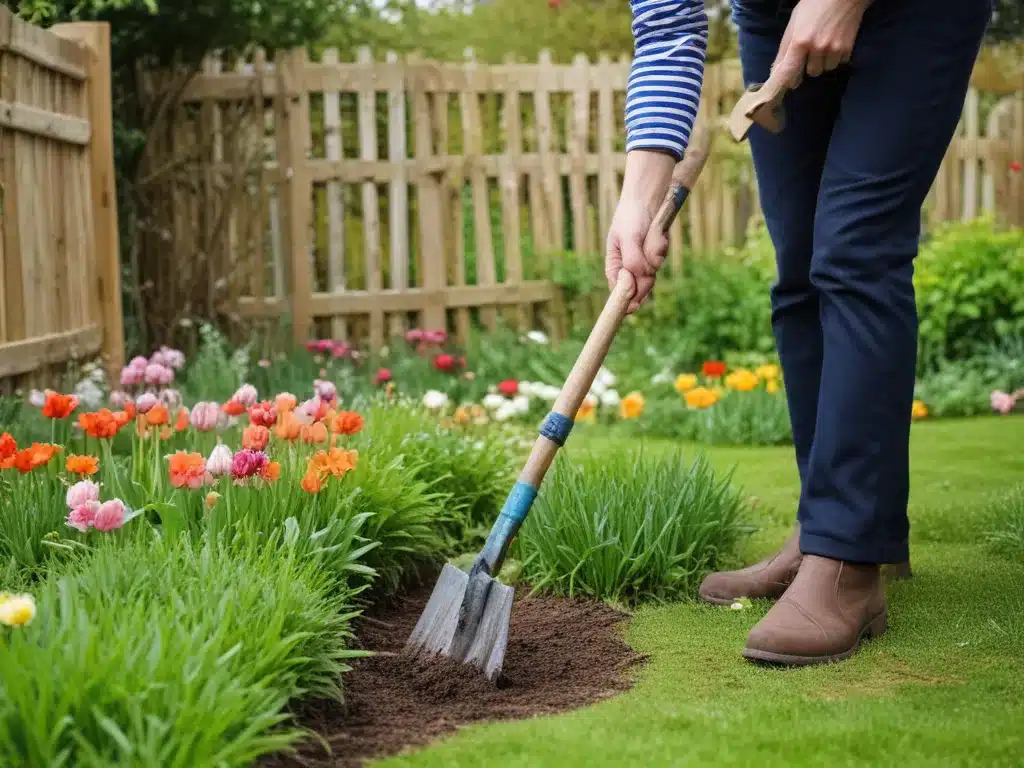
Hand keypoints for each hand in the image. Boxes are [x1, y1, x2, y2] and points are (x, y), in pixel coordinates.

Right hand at [606, 149, 674, 312]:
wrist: (648, 196)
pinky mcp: (654, 253)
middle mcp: (627, 265)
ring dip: (654, 256)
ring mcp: (642, 260)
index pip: (618, 289)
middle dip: (645, 276)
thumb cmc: (632, 215)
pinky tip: (658, 235)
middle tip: (649, 265)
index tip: (634, 307)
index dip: (626, 300)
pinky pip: (660, 258)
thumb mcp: (629, 238)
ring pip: (651, 272)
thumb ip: (631, 261)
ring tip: (651, 237)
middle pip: (638, 286)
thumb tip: (635, 283)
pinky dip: (661, 248)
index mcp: (614, 264)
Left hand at [772, 0, 871, 84]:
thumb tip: (775, 72)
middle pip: (811, 73)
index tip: (787, 85)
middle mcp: (816, 48)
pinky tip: (836, 42)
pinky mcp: (848, 48)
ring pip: (826, 69)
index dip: (787, 82)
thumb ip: (785, 49)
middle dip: (810, 66)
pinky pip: (840, 63)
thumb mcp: (793, 24)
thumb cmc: (813, 5)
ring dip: (825, 61)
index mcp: (799, 41)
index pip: (789, 72)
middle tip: (812, 52)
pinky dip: (837, 57)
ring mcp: (834, 49)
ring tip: (825, 44)